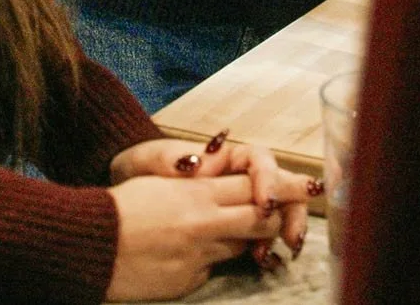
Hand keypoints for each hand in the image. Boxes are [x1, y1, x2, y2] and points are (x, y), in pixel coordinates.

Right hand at [105, 171, 314, 299]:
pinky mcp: (186, 282)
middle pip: (260, 220)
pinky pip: (210, 269)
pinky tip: (192, 255)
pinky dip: (210, 261)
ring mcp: (197, 257)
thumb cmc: (117, 206)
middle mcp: (204, 225)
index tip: (308, 187)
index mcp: (197, 194)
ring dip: (248, 242)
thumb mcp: (159, 183)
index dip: (283, 188)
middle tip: (297, 221)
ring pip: (240, 247)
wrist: (88, 244)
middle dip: (282, 218)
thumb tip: (216, 190)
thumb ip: (195, 186)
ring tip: (259, 241)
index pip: (254, 188)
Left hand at [110, 132, 311, 255]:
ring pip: (276, 212)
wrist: (127, 200)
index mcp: (225, 158)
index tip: (266, 201)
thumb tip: (197, 161)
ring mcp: (239, 204)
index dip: (269, 178)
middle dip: (292, 209)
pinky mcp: (233, 228)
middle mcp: (238, 179)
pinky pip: (258, 234)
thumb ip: (170, 158)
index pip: (260, 161)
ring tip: (285, 250)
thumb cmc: (142, 169)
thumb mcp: (149, 160)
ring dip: (285, 229)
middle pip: (279, 188)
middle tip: (292, 236)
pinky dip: (267, 246)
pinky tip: (265, 260)